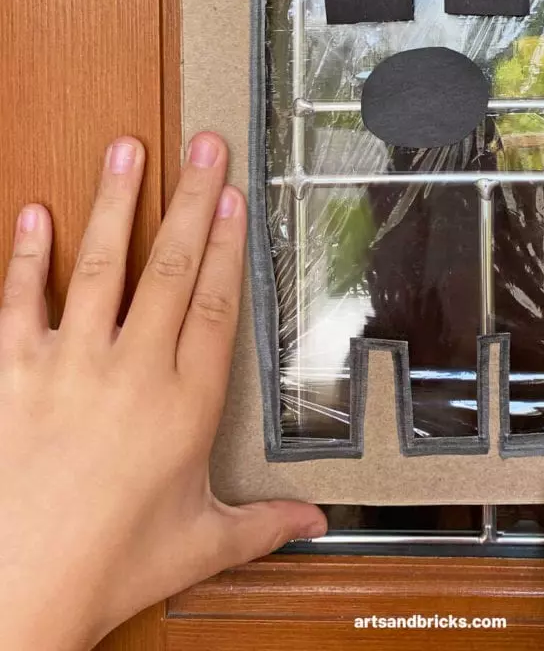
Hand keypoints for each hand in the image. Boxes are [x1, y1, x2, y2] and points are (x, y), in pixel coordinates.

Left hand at [0, 133, 325, 650]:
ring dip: (116, 204)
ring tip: (127, 152)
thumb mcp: (198, 544)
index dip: (229, 245)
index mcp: (183, 403)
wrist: (14, 595)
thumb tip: (314, 522)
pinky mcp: (12, 373)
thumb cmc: (106, 567)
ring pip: (101, 266)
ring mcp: (68, 365)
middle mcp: (130, 371)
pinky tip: (35, 214)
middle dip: (193, 200)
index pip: (217, 304)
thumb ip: (263, 524)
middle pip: (173, 268)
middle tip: (205, 147)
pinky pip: (20, 302)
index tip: (237, 199)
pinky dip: (27, 256)